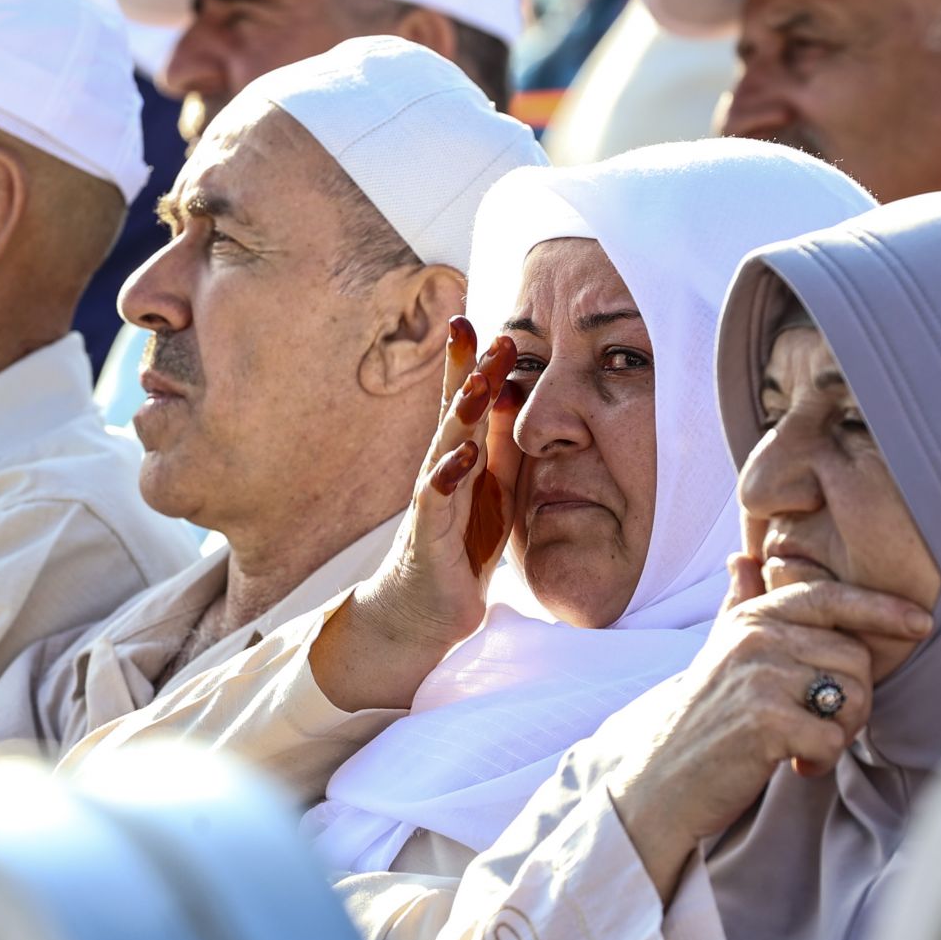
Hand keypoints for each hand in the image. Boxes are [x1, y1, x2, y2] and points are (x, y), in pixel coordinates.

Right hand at [311, 317, 522, 709]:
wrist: (422, 616)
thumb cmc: (459, 548)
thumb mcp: (492, 491)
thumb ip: (503, 447)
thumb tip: (518, 394)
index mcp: (461, 457)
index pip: (468, 403)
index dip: (477, 364)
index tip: (493, 323)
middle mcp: (441, 471)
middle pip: (454, 412)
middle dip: (467, 371)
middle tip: (480, 330)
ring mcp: (432, 502)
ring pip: (445, 447)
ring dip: (462, 414)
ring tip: (480, 382)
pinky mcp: (429, 537)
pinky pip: (437, 500)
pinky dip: (449, 475)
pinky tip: (464, 454)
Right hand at [607, 555, 933, 902]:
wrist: (662, 776)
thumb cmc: (703, 715)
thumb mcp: (718, 650)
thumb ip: (739, 603)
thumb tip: (743, 558)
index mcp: (753, 617)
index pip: (831, 597)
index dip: (881, 608)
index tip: (921, 622)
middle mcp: (757, 637)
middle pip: (855, 658)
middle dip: (854, 701)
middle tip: (822, 726)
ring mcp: (760, 677)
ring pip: (850, 698)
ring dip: (841, 733)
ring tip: (807, 744)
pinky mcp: (765, 721)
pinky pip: (833, 737)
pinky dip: (823, 759)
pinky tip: (795, 763)